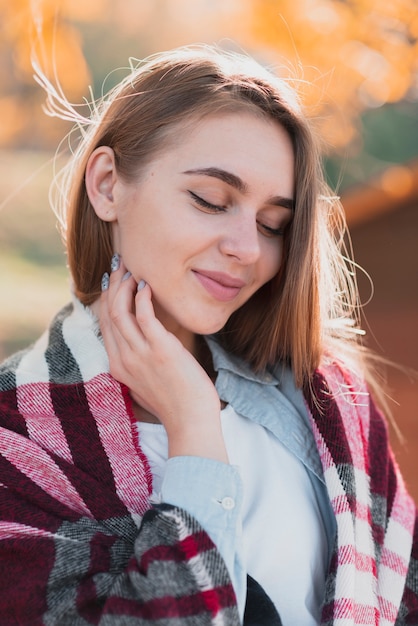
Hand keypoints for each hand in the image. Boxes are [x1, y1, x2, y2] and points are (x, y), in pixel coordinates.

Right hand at [99, 258, 227, 462]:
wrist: (190, 421)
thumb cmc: (175, 401)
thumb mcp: (146, 381)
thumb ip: (137, 362)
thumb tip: (141, 342)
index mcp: (117, 366)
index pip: (104, 324)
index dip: (106, 298)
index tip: (114, 280)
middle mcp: (123, 358)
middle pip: (108, 313)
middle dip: (112, 285)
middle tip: (121, 266)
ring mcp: (140, 354)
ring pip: (120, 311)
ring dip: (124, 286)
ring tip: (133, 270)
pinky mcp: (160, 350)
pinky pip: (143, 316)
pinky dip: (142, 297)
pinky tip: (147, 286)